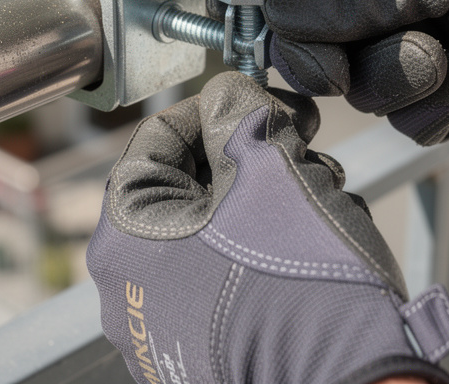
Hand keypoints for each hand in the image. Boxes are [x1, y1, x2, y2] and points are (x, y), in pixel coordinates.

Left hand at [86, 73, 448, 383]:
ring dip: (272, 206)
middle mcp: (130, 293)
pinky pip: (230, 280)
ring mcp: (166, 332)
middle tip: (306, 153)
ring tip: (324, 208)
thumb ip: (239, 114)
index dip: (217, 108)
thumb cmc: (304, 286)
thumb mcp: (271, 172)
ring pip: (218, 232)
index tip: (266, 101)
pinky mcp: (208, 355)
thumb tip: (229, 93)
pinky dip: (271, 255)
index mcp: (125, 242)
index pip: (157, 140)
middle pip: (191, 187)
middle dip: (254, 162)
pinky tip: (317, 252)